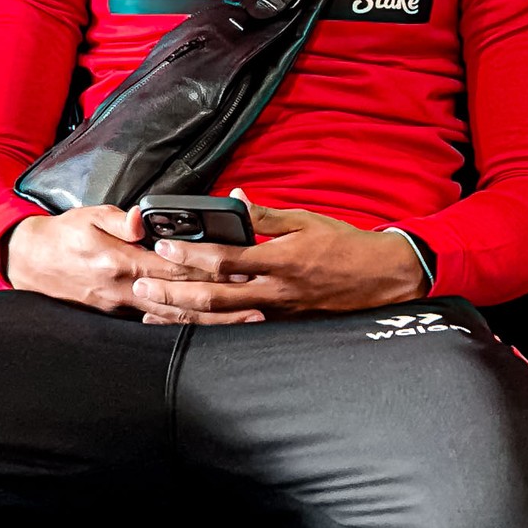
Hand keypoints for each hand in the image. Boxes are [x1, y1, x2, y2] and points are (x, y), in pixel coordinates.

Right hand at [2, 204, 267, 321]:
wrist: (29, 261)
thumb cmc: (62, 235)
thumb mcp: (88, 216)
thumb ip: (120, 220)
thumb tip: (142, 219)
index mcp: (121, 261)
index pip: (175, 267)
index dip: (209, 271)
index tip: (239, 272)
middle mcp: (124, 290)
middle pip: (181, 299)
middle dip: (220, 305)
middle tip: (256, 307)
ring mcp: (120, 307)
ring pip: (171, 318)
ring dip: (208, 321)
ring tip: (242, 322)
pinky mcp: (115, 315)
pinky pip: (153, 324)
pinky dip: (181, 328)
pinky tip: (205, 330)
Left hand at [130, 193, 427, 324]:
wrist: (385, 279)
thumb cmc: (346, 247)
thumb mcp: (307, 221)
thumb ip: (265, 215)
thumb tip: (234, 198)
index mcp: (280, 260)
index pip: (225, 259)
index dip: (190, 254)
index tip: (163, 246)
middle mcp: (275, 292)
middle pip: (214, 297)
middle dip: (173, 293)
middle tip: (141, 286)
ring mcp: (277, 314)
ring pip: (221, 320)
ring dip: (182, 317)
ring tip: (150, 311)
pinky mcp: (281, 326)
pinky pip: (237, 328)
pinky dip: (207, 328)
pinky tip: (186, 326)